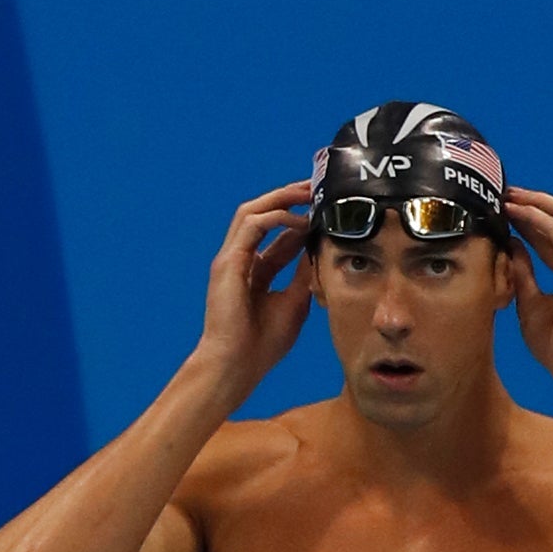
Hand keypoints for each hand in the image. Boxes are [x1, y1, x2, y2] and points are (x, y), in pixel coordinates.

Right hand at [194, 179, 312, 398]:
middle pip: (262, 213)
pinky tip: (300, 222)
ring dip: (281, 198)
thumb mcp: (295, 301)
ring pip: (252, 211)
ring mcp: (231, 258)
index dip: (301, 218)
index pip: (278, 233)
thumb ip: (304, 273)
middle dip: (289, 197)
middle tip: (316, 186)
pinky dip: (276, 218)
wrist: (236, 365)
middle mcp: (241, 259)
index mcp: (255, 270)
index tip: (325, 208)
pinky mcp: (227, 262)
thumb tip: (320, 248)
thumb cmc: (263, 343)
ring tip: (308, 192)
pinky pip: (251, 225)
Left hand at [506, 186, 552, 389]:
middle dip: (539, 203)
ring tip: (509, 197)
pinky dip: (537, 219)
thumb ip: (524, 273)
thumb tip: (512, 247)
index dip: (536, 222)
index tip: (511, 212)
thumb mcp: (532, 303)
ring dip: (537, 204)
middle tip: (509, 195)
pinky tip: (516, 213)